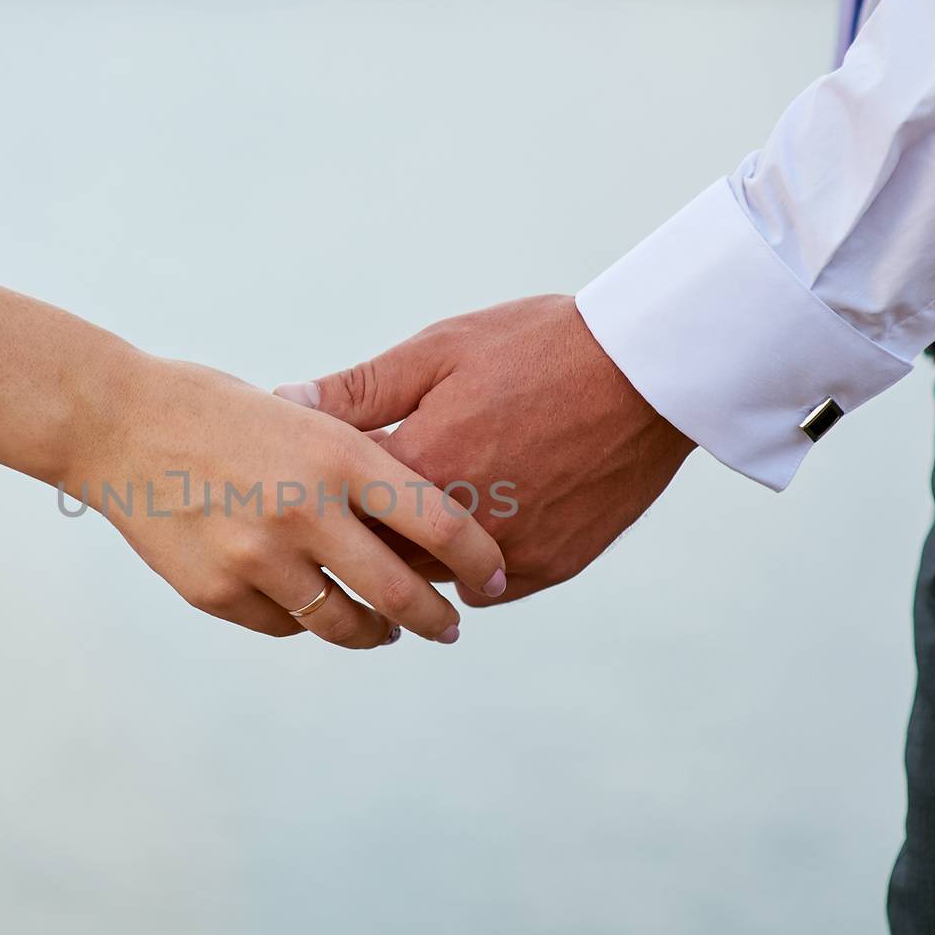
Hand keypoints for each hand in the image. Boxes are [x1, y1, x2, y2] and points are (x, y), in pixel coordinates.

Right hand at [69, 354, 508, 646]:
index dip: (479, 561)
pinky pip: (284, 626)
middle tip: (450, 627)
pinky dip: (304, 621)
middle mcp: (305, 511)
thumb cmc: (213, 410)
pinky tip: (308, 607)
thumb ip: (356, 462)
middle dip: (437, 620)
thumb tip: (423, 513)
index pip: (439, 524)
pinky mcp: (218, 592)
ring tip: (383, 631)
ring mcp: (259, 558)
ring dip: (374, 634)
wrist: (114, 425)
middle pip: (401, 594)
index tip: (494, 579)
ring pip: (344, 624)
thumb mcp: (300, 415)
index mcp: (337, 454)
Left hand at [274, 295, 692, 604]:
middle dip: (360, 536)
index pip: (339, 508)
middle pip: (378, 555)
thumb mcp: (439, 350)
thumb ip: (358, 390)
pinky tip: (468, 536)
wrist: (650, 369)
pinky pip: (489, 588)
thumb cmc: (540, 346)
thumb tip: (284, 402)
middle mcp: (462, 522)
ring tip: (411, 521)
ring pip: (431, 580)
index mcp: (423, 465)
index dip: (320, 495)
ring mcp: (511, 552)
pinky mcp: (552, 565)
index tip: (311, 483)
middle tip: (354, 512)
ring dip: (413, 558)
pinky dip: (470, 570)